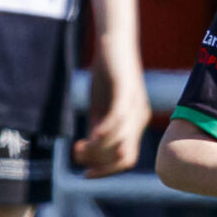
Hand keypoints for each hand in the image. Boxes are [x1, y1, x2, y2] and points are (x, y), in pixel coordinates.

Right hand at [71, 56, 150, 177]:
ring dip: (97, 150)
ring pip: (120, 142)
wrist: (114, 42)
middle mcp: (139, 118)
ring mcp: (134, 105)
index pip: (126, 160)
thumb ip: (98, 127)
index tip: (86, 175)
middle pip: (125, 157)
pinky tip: (90, 136)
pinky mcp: (126, 91)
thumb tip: (91, 149)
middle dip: (101, 164)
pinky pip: (118, 119)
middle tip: (78, 157)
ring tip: (78, 147)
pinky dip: (105, 132)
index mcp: (135, 124)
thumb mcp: (101, 106)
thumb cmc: (107, 74)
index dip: (107, 172)